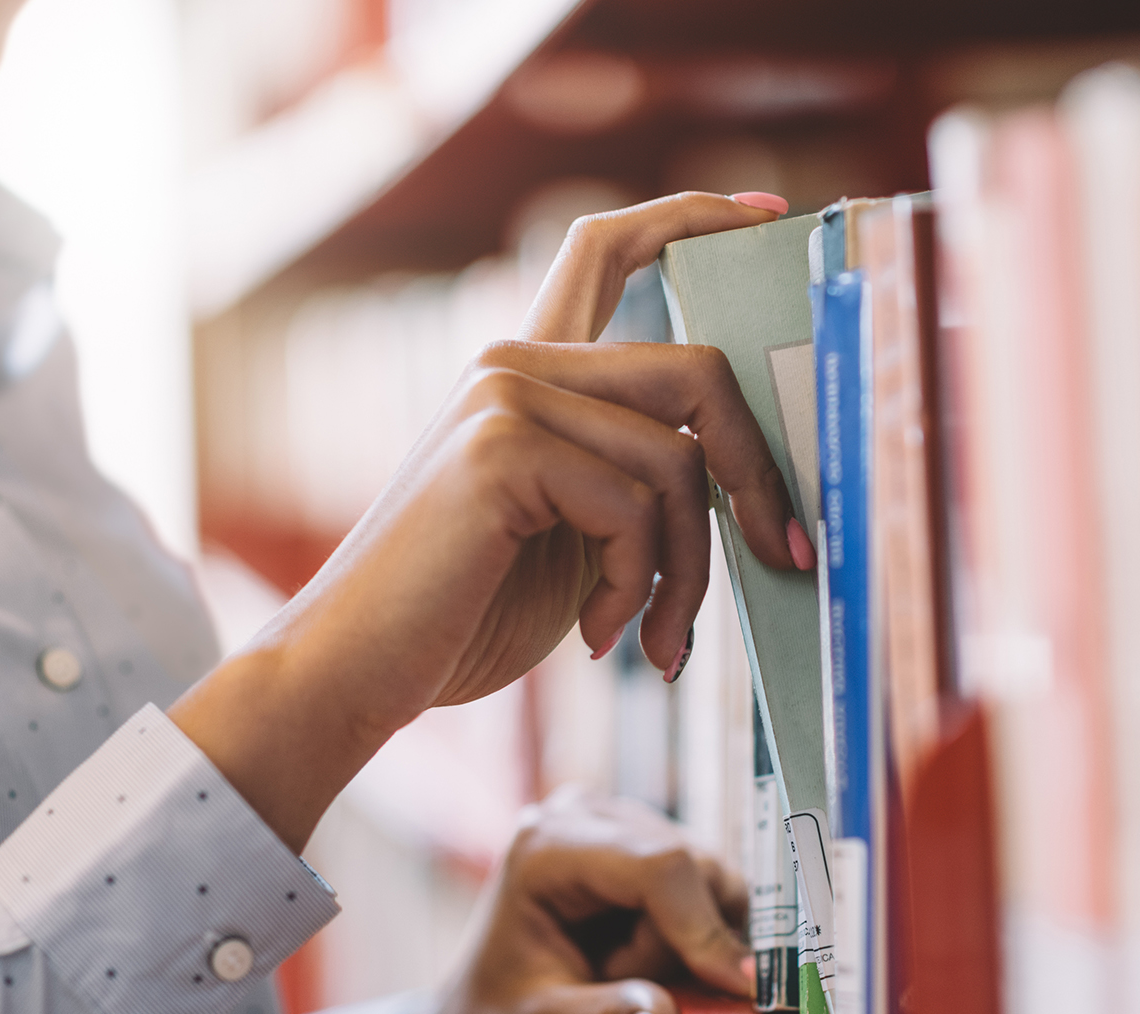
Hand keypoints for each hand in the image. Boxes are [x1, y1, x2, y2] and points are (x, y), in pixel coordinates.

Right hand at [170, 192, 809, 850]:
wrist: (356, 673)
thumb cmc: (464, 615)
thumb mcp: (575, 538)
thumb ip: (639, 485)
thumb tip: (758, 489)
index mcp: (525, 370)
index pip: (609, 247)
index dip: (694, 216)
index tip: (769, 214)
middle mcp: (513, 361)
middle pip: (697, 370)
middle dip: (758, 474)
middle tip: (782, 554)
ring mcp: (504, 396)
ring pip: (679, 460)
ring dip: (691, 570)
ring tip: (660, 639)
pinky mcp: (501, 448)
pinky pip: (636, 509)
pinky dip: (640, 588)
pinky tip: (601, 637)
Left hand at [375, 792, 752, 1013]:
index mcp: (545, 847)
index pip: (656, 865)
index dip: (703, 927)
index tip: (737, 987)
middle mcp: (585, 815)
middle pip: (693, 868)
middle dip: (684, 947)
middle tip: (625, 990)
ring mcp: (619, 823)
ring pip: (712, 880)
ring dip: (689, 945)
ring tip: (624, 976)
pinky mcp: (648, 845)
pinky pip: (711, 890)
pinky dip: (696, 938)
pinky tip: (647, 962)